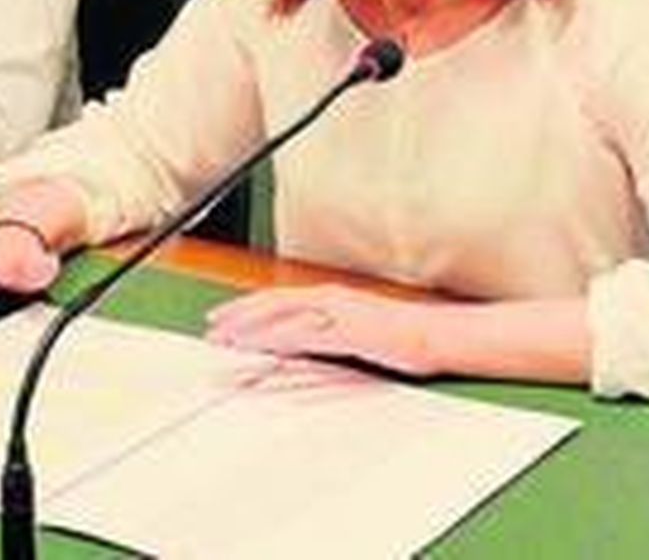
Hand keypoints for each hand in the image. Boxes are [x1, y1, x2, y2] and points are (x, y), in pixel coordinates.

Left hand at [204, 285, 438, 377]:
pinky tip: (265, 350)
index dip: (247, 307)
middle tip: (210, 328)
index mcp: (330, 297)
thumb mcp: (357, 330)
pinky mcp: (351, 334)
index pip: (279, 299)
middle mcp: (330, 300)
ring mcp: (339, 315)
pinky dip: (282, 342)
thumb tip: (301, 343)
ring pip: (284, 319)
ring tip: (226, 340)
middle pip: (273, 304)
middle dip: (239, 315)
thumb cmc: (402, 335)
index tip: (222, 317)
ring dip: (252, 329)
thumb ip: (328, 333)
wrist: (438, 335)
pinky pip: (308, 338)